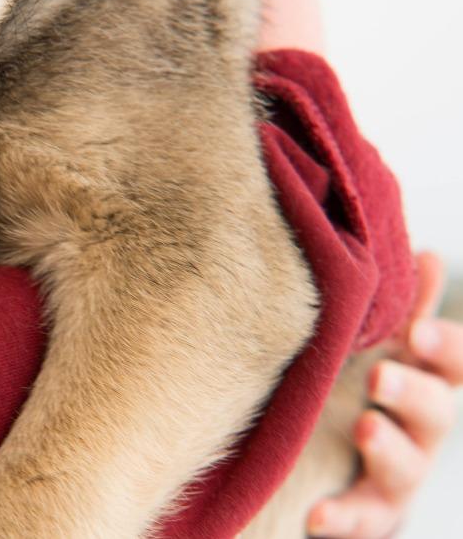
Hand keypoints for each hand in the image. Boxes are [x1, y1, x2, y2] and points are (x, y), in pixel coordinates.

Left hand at [307, 251, 462, 536]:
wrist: (343, 457)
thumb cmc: (367, 380)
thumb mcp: (387, 342)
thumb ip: (405, 306)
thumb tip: (424, 252)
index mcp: (426, 375)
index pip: (452, 359)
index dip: (442, 346)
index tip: (416, 333)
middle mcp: (422, 426)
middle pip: (435, 411)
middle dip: (411, 393)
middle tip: (380, 378)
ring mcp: (400, 472)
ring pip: (406, 467)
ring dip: (388, 450)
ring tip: (366, 430)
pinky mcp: (372, 512)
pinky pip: (362, 519)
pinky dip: (342, 519)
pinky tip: (315, 517)